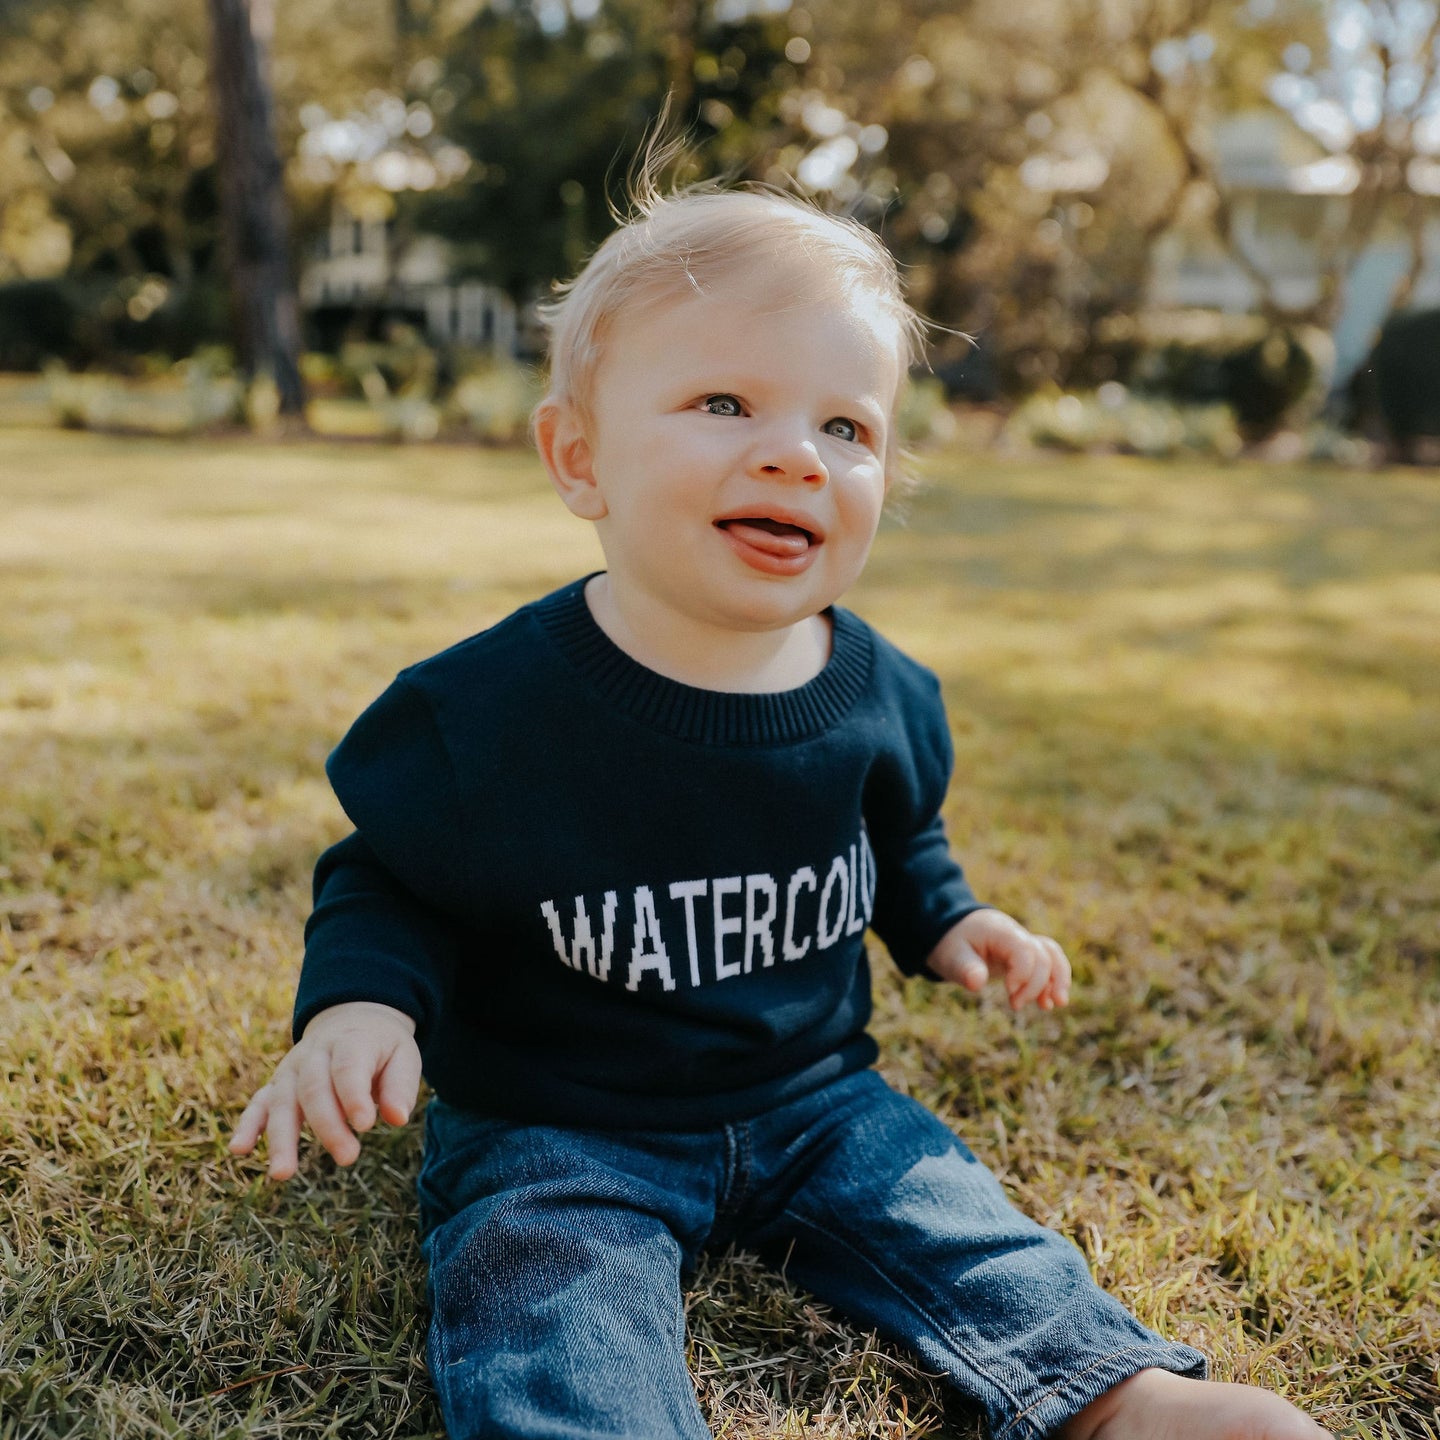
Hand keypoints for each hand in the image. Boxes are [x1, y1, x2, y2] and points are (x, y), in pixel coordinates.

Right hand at [229, 1001, 421, 1179]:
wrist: (352, 1021)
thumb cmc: (382, 1047)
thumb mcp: (403, 1056)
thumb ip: (400, 1086)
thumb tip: (398, 1119)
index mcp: (350, 1041)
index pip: (347, 1068)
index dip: (353, 1096)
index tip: (367, 1125)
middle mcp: (314, 1054)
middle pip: (313, 1089)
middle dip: (327, 1126)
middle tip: (348, 1157)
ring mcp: (291, 1070)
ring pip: (282, 1102)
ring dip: (281, 1138)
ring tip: (283, 1173)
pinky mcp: (277, 1085)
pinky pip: (258, 1104)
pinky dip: (247, 1125)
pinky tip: (239, 1149)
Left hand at [927, 909, 1071, 1011]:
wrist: (953, 932)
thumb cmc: (952, 943)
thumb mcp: (952, 955)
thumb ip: (965, 968)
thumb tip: (976, 983)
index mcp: (1000, 931)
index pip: (1025, 949)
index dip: (1023, 973)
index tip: (1009, 990)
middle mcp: (1017, 934)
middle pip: (1042, 955)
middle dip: (1036, 984)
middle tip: (1015, 1005)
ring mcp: (1023, 944)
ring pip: (1052, 956)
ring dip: (1058, 980)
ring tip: (1054, 1005)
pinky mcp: (1025, 956)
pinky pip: (1048, 963)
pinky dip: (1052, 981)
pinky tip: (1048, 1003)